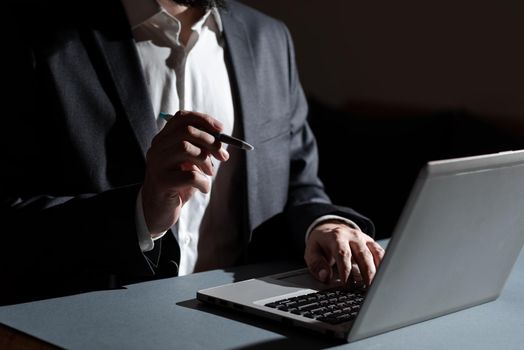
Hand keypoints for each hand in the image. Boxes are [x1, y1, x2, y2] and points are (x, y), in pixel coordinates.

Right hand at [141, 110, 228, 234]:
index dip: (204, 120)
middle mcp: (157, 148)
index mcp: (163, 139)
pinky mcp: (162, 182)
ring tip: (209, 173)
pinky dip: (204, 182)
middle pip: (186, 131)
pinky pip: (190, 175)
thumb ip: (200, 149)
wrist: (158, 210)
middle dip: (210, 141)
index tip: (221, 129)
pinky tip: (203, 188)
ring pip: (186, 148)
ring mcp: (157, 164)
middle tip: (223, 156)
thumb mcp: (189, 163)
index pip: (181, 117)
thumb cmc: (177, 184)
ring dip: (206, 161)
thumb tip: (221, 140)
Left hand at [305, 221, 384, 285]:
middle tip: (366, 291)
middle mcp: (352, 236)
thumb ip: (316, 264)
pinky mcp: (371, 242)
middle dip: (366, 274)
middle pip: (363, 255)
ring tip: (375, 287)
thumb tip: (325, 276)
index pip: (343, 254)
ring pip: (374, 254)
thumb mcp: (312, 252)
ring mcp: (363, 238)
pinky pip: (380, 253)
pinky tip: (383, 278)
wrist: (329, 229)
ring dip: (376, 272)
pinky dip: (383, 265)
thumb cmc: (321, 243)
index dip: (345, 270)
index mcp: (336, 237)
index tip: (346, 285)